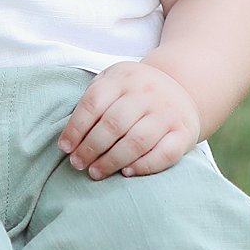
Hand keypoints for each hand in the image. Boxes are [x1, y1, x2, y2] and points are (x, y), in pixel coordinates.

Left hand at [57, 61, 201, 180]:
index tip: (65, 148)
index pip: (94, 103)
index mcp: (123, 77)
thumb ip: (92, 103)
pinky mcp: (184, 132)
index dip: (76, 128)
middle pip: (114, 124)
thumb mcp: (112, 83)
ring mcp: (168, 112)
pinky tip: (126, 172)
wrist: (181, 87)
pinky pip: (164, 154)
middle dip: (91, 148)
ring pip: (137, 141)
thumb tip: (69, 141)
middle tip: (78, 164)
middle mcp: (147, 92)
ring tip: (95, 172)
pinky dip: (144, 166)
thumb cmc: (134, 92)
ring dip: (112, 161)